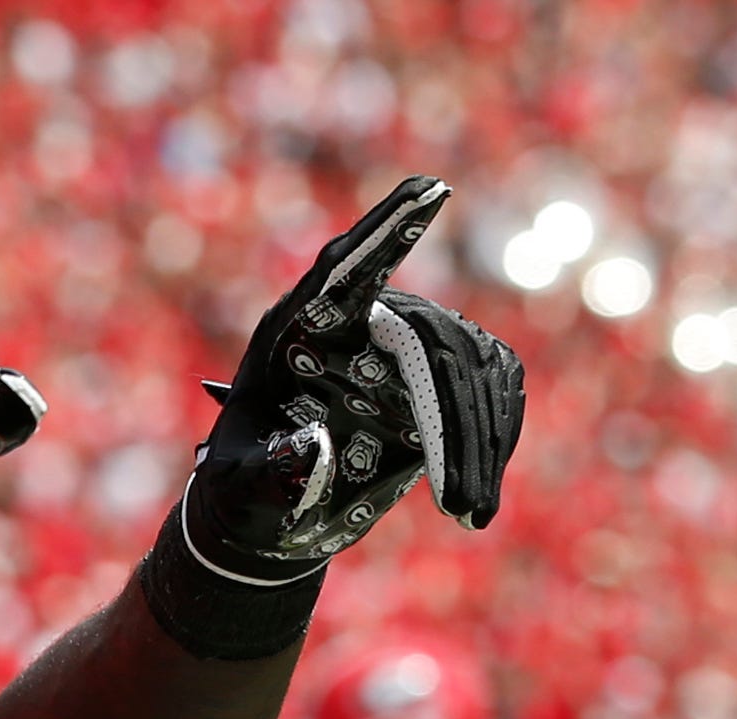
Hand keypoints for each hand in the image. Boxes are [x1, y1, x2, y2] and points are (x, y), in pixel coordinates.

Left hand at [178, 178, 525, 587]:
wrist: (270, 509)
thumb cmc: (244, 491)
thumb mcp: (241, 488)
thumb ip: (267, 470)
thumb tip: (311, 446)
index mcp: (299, 328)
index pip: (345, 266)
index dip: (386, 230)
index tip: (432, 187)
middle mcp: (361, 322)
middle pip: (431, 340)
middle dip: (456, 421)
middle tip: (459, 501)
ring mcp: (404, 344)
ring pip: (469, 365)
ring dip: (480, 439)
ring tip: (471, 513)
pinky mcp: (437, 376)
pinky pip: (490, 384)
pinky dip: (495, 435)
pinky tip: (481, 490)